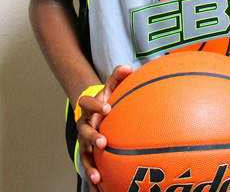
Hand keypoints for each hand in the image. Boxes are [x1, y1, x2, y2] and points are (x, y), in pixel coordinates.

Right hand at [76, 64, 132, 190]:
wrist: (95, 111)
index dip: (96, 106)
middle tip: (103, 142)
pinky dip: (92, 179)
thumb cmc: (106, 99)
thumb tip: (127, 67)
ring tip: (97, 176)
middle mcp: (84, 125)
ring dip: (90, 166)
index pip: (87, 104)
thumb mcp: (111, 86)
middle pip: (84, 132)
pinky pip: (89, 168)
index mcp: (89, 108)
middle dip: (92, 137)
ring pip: (84, 154)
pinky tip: (99, 190)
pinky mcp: (89, 155)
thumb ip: (118, 76)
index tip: (108, 108)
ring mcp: (85, 142)